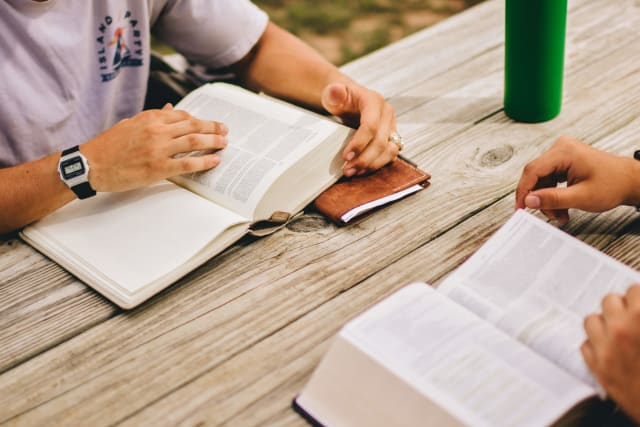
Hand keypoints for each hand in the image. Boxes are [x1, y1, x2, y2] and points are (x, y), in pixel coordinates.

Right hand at [82, 104, 227, 191]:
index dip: (199, 119)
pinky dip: (204, 162)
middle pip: (193, 126)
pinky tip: (215, 161)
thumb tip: (170, 108)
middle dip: (212, 128)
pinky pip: (188, 164)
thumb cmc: (108, 145)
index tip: (209, 123)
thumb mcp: (130, 124)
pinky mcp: (158, 168)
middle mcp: (156, 130)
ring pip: (194, 142)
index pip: (182, 115)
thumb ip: (152, 117)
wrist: (91, 164)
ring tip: (224, 143)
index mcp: (149, 118)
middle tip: (225, 130)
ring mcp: (158, 149)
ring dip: (213, 142)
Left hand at [321, 83, 398, 176]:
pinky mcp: (391, 138)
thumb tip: (336, 90)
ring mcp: (391, 127)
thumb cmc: (341, 98)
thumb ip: (334, 93)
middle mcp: (386, 114)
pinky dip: (377, 164)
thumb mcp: (333, 93)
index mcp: (374, 101)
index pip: (371, 125)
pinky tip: (362, 170)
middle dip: (364, 159)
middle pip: (381, 142)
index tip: (345, 156)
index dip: (359, 143)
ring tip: (354, 171)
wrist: (348, 100)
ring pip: (390, 151)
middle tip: (347, 169)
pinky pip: (389, 155)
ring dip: (373, 165)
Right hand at [515, 136, 639, 222]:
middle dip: (539, 198)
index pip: (533, 171)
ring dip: (547, 200)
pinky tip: (561, 207)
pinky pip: (549, 179)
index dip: (523, 192)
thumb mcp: (581, 196)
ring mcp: (562, 154)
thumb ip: (553, 199)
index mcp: (564, 152)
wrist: (630, 181)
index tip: (521, 208)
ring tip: (559, 214)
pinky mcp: (564, 161)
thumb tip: (529, 200)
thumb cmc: (614, 184)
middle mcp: (561, 148)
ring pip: (542, 180)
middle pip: (536, 176)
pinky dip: (553, 195)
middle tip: (545, 215)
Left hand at [581, 285, 639, 423]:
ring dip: (604, 323)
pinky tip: (610, 350)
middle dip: (621, 307)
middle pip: (609, 300)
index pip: (633, 290)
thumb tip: (638, 305)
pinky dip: (596, 345)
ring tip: (617, 331)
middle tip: (631, 316)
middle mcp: (620, 330)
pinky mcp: (597, 368)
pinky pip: (586, 345)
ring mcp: (605, 349)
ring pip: (592, 320)